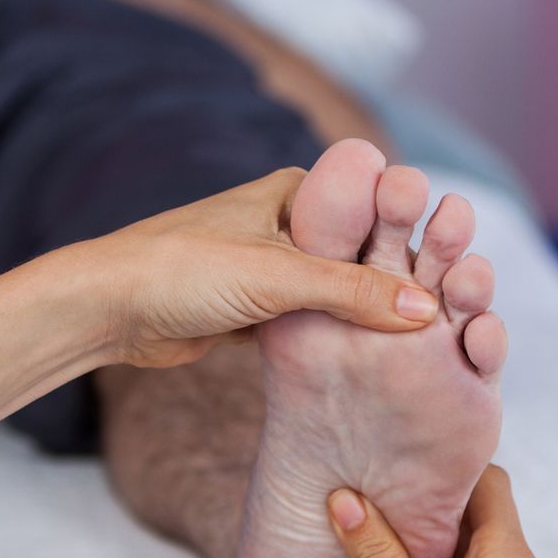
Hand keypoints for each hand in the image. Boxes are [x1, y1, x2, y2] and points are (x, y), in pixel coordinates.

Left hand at [82, 166, 440, 368]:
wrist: (106, 307)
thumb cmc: (183, 271)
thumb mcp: (278, 278)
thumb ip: (354, 294)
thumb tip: (425, 310)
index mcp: (296, 190)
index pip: (376, 212)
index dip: (411, 245)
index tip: (450, 281)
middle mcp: (287, 223)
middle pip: (359, 258)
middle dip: (390, 289)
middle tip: (438, 324)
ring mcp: (269, 268)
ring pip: (333, 296)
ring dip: (360, 322)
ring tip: (410, 351)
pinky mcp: (254, 310)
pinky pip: (308, 325)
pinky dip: (329, 342)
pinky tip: (362, 367)